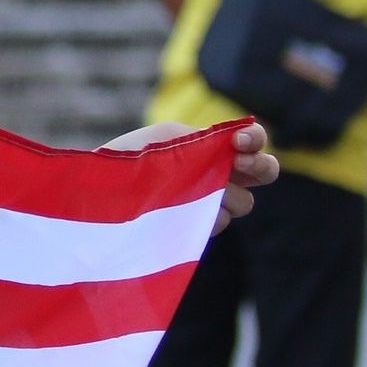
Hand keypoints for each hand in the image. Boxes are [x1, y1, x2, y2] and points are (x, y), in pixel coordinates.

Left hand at [101, 120, 276, 235]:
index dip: (254, 138)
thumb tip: (233, 156)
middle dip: (261, 166)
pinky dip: (208, 214)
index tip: (238, 142)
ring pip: (244, 202)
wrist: (101, 191)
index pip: (252, 140)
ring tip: (193, 190)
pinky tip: (183, 211)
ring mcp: (212, 203)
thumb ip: (204, 140)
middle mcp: (219, 174)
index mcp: (213, 147)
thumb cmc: (131, 158)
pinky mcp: (200, 228)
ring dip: (227, 194)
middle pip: (266, 171)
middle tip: (240, 163)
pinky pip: (220, 221)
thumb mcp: (167, 138)